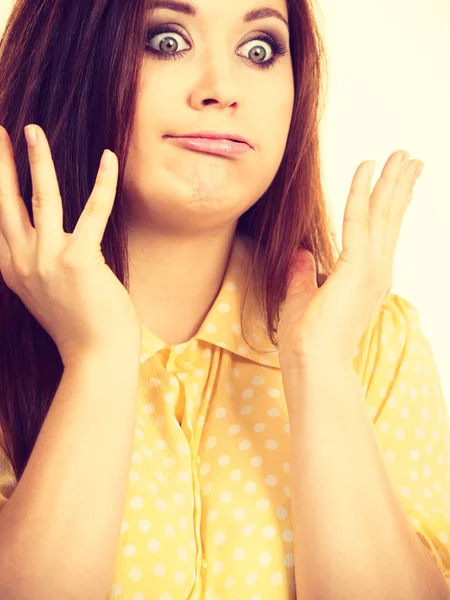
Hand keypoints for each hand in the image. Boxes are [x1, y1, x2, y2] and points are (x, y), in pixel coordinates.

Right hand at [0, 124, 141, 365]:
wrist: (95, 355)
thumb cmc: (77, 321)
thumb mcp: (45, 289)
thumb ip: (38, 259)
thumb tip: (50, 231)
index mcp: (11, 266)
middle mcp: (21, 260)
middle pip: (5, 200)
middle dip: (1, 161)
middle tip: (2, 130)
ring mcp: (48, 260)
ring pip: (41, 197)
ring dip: (38, 159)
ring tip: (35, 132)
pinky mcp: (79, 261)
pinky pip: (92, 211)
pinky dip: (102, 183)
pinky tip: (108, 159)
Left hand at [277, 150, 423, 371]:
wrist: (313, 367)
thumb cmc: (307, 342)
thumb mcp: (303, 299)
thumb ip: (304, 274)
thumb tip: (300, 252)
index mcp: (366, 280)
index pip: (382, 234)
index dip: (390, 205)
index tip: (396, 180)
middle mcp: (376, 273)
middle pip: (391, 219)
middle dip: (400, 186)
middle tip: (411, 159)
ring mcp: (371, 270)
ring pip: (384, 214)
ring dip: (392, 181)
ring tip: (403, 155)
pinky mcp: (357, 268)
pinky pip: (358, 219)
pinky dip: (361, 191)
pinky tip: (366, 168)